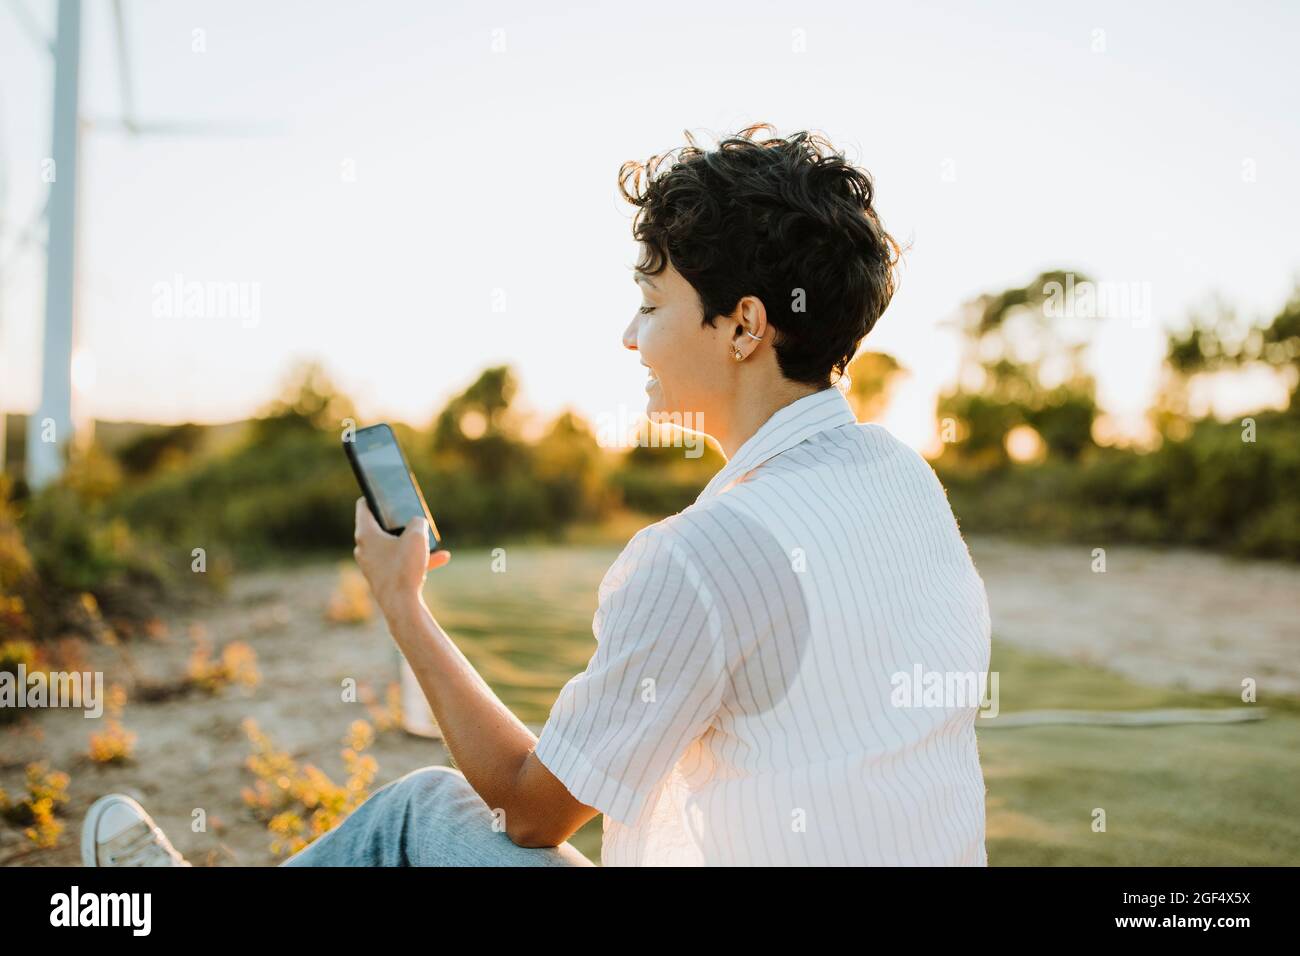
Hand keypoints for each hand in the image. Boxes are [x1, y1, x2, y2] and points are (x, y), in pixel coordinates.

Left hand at [352, 498, 450, 620]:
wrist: (402, 605)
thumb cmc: (404, 567)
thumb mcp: (418, 536)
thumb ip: (418, 522)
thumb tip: (418, 523)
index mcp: (365, 533)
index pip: (364, 505)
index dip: (376, 495)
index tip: (386, 492)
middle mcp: (363, 548)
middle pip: (380, 527)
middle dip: (399, 522)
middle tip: (412, 516)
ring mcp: (371, 565)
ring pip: (393, 546)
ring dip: (412, 543)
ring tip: (432, 541)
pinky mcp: (381, 578)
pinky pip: (399, 563)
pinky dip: (415, 559)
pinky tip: (440, 558)